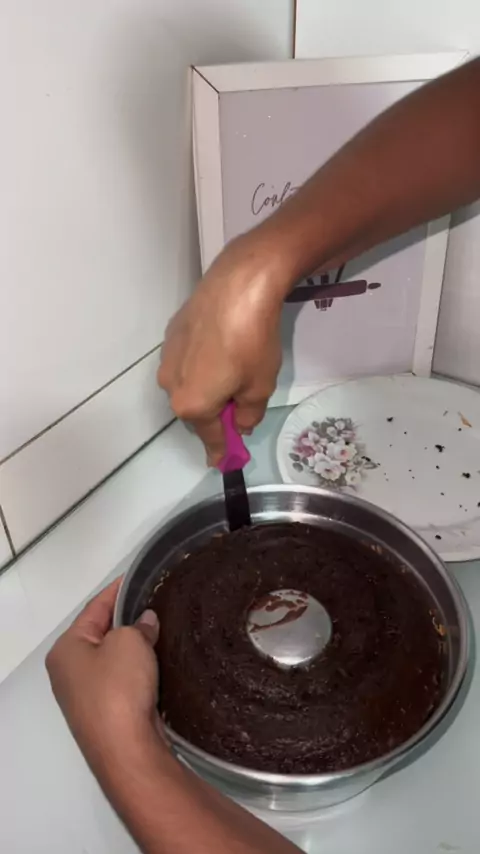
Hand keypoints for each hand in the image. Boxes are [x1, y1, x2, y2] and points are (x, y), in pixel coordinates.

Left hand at [46, 579, 162, 775]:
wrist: (127, 750)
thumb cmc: (119, 688)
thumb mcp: (129, 642)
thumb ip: (137, 625)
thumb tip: (145, 623)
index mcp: (66, 649)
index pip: (94, 607)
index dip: (118, 590)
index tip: (140, 577)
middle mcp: (69, 671)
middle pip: (101, 634)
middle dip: (128, 619)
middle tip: (157, 602)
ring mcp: (86, 696)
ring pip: (113, 659)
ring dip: (136, 646)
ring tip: (163, 628)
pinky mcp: (106, 715)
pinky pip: (123, 681)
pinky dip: (139, 669)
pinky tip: (159, 662)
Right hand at [158, 235, 286, 465]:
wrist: (239, 284)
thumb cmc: (252, 342)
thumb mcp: (260, 387)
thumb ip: (248, 413)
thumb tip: (238, 422)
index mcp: (191, 405)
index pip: (209, 436)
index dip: (220, 449)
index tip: (222, 461)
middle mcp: (169, 385)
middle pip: (195, 409)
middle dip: (214, 414)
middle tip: (238, 409)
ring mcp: (167, 357)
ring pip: (189, 383)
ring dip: (207, 386)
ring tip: (233, 372)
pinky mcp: (172, 332)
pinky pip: (187, 360)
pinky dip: (202, 364)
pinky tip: (222, 350)